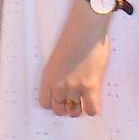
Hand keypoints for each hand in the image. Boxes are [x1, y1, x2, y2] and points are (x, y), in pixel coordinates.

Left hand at [38, 0, 110, 116]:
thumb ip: (58, 75)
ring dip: (80, 108)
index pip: (45, 103)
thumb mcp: (56, 59)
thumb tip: (66, 87)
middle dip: (67, 107)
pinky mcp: (90, 86)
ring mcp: (74, 87)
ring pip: (75, 112)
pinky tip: (94, 99)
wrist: (85, 27)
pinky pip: (91, 109)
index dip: (54, 103)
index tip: (61, 98)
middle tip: (74, 99)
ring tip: (84, 99)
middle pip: (59, 110)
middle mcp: (57, 85)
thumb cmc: (72, 36)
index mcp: (46, 76)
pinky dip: (92, 108)